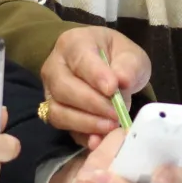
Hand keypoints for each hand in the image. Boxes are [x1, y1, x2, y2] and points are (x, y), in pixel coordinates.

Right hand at [40, 26, 150, 147]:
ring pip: (58, 110)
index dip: (95, 75)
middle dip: (92, 104)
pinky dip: (81, 135)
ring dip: (85, 122)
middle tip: (116, 113)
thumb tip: (122, 81)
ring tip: (110, 126)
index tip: (112, 89)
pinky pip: (62, 128)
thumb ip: (128, 66)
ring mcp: (50, 91)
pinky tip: (98, 140)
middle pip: (64, 87)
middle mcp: (55, 66)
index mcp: (74, 43)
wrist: (109, 70)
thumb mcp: (131, 55)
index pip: (80, 59)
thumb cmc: (118, 58)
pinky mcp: (54, 113)